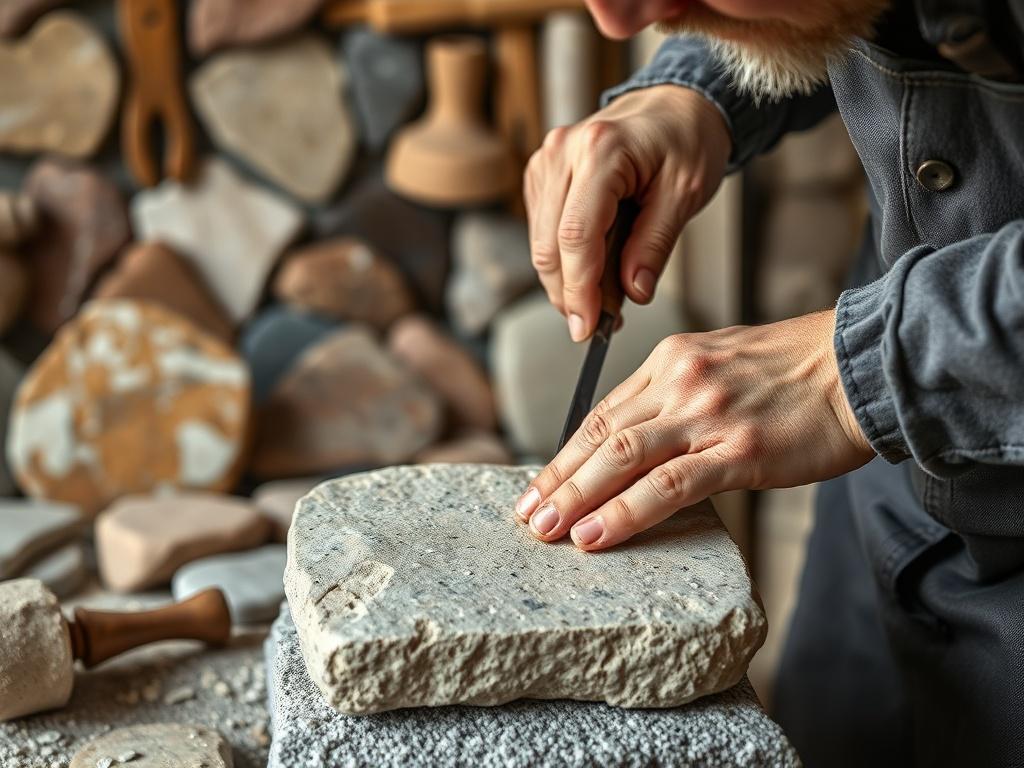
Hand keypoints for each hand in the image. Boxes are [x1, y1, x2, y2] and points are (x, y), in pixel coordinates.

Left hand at [513, 310, 874, 549]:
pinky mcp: (739, 450)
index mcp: (671, 361)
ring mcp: (707, 415)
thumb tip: (639, 436)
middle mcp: (680, 382)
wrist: (862, 362)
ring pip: (623, 457)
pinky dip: (626, 511)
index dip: (565, 454)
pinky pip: (669, 485)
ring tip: (546, 531)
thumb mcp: (722, 362)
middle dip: (558, 479)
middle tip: (526, 515)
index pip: (603, 413)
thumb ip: (676, 394)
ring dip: (577, 498)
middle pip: (601, 435)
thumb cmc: (796, 369)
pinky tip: (597, 535)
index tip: (539, 484)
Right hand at [524, 85, 730, 341]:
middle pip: (549, 244)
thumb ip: (655, 244)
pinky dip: (563, 261)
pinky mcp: (542, 175)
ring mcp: (546, 161)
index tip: (589, 328)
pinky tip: (592, 271)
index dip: (579, 289)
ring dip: (566, 282)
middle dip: (570, 294)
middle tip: (598, 327)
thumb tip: (633, 293)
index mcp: (601, 150)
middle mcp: (563, 151)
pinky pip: (543, 232)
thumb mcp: (686, 194)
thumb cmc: (686, 141)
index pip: (576, 235)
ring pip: (540, 243)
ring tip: (603, 301)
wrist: (675, 104)